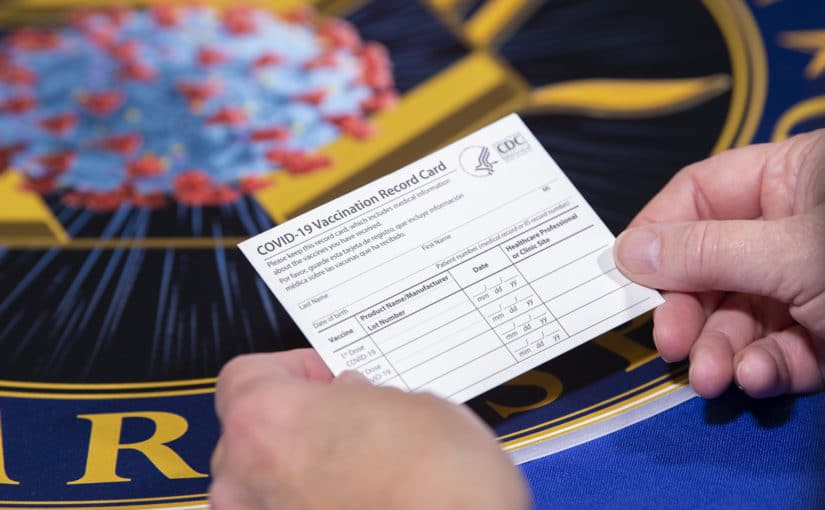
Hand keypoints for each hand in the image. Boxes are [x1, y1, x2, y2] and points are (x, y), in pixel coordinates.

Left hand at [209, 349, 530, 509]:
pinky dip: (315, 505)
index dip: (295, 371)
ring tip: (361, 466)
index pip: (248, 374)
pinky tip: (360, 499)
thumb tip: (358, 400)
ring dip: (304, 471)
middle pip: (253, 432)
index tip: (326, 376)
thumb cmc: (438, 487)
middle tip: (349, 419)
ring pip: (268, 483)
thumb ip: (365, 397)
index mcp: (265, 420)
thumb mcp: (413, 405)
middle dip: (300, 423)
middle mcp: (246, 479)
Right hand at [614, 130, 824, 397]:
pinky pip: (782, 348)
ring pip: (744, 316)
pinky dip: (767, 368)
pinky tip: (759, 379)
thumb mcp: (793, 252)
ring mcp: (810, 284)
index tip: (630, 275)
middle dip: (692, 310)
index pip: (700, 195)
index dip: (660, 233)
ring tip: (714, 378)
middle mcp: (793, 229)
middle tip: (672, 344)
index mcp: (789, 180)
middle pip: (714, 265)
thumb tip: (629, 250)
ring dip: (724, 350)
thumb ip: (707, 251)